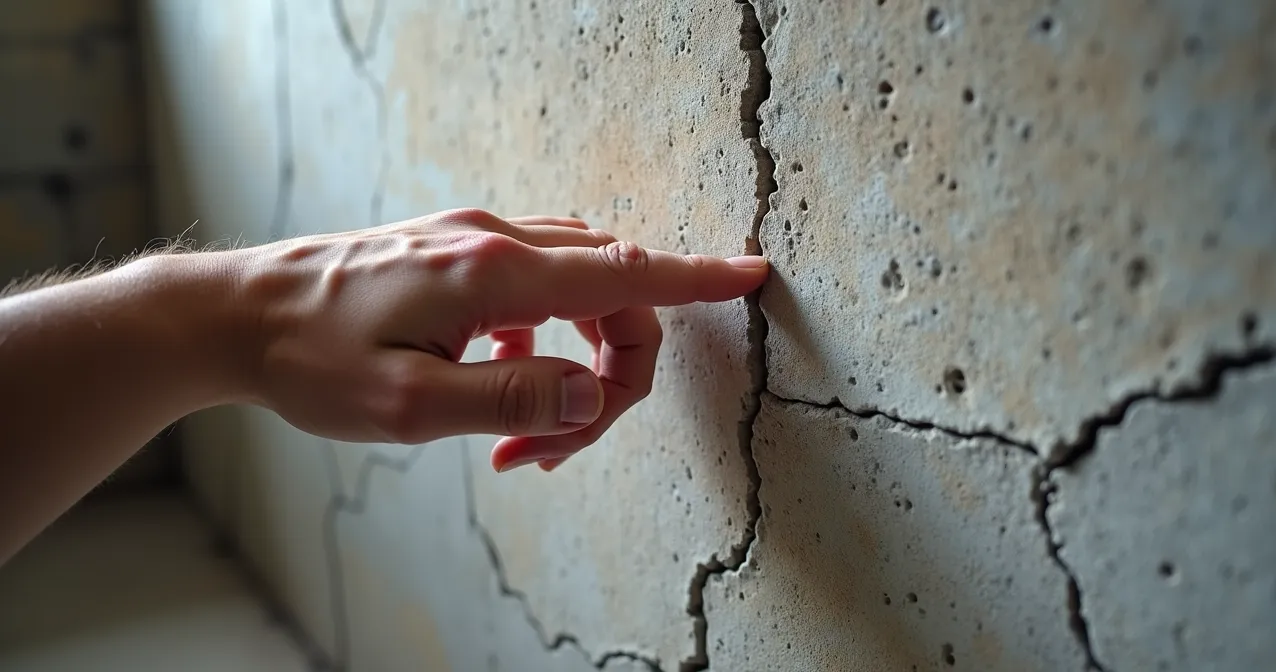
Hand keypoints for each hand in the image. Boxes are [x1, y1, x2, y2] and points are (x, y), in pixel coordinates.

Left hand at [239, 208, 768, 470]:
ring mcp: (474, 240)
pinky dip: (542, 342)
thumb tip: (588, 394)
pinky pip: (537, 286)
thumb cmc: (309, 363)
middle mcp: (492, 242)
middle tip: (552, 453)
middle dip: (611, 377)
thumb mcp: (407, 407)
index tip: (750, 276)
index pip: (622, 273)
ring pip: (577, 288)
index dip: (694, 279)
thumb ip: (510, 399)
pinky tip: (491, 383)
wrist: (234, 316)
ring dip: (575, 364)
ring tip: (518, 439)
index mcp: (491, 275)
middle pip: (610, 292)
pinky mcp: (457, 250)